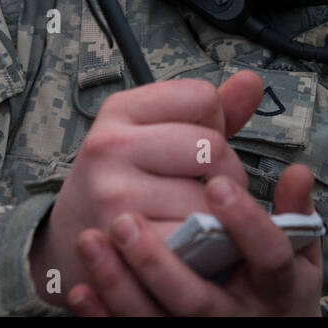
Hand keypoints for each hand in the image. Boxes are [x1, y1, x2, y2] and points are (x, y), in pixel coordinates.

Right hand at [29, 70, 264, 301]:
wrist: (75, 241)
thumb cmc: (124, 182)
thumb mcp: (154, 134)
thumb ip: (208, 111)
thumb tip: (252, 82)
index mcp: (120, 110)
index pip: (203, 96)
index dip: (213, 122)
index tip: (194, 145)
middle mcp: (111, 146)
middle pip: (213, 145)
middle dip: (225, 172)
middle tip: (206, 188)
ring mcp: (115, 194)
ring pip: (210, 195)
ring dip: (218, 214)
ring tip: (195, 216)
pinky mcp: (128, 242)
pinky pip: (195, 237)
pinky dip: (203, 246)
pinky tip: (188, 242)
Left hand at [66, 161, 322, 316]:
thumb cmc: (278, 291)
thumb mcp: (300, 257)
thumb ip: (294, 213)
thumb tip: (298, 171)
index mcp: (276, 287)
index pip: (267, 256)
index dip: (246, 222)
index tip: (218, 182)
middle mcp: (236, 316)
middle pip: (198, 299)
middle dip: (159, 262)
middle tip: (124, 219)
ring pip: (157, 321)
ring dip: (120, 285)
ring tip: (91, 241)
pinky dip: (103, 315)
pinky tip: (79, 290)